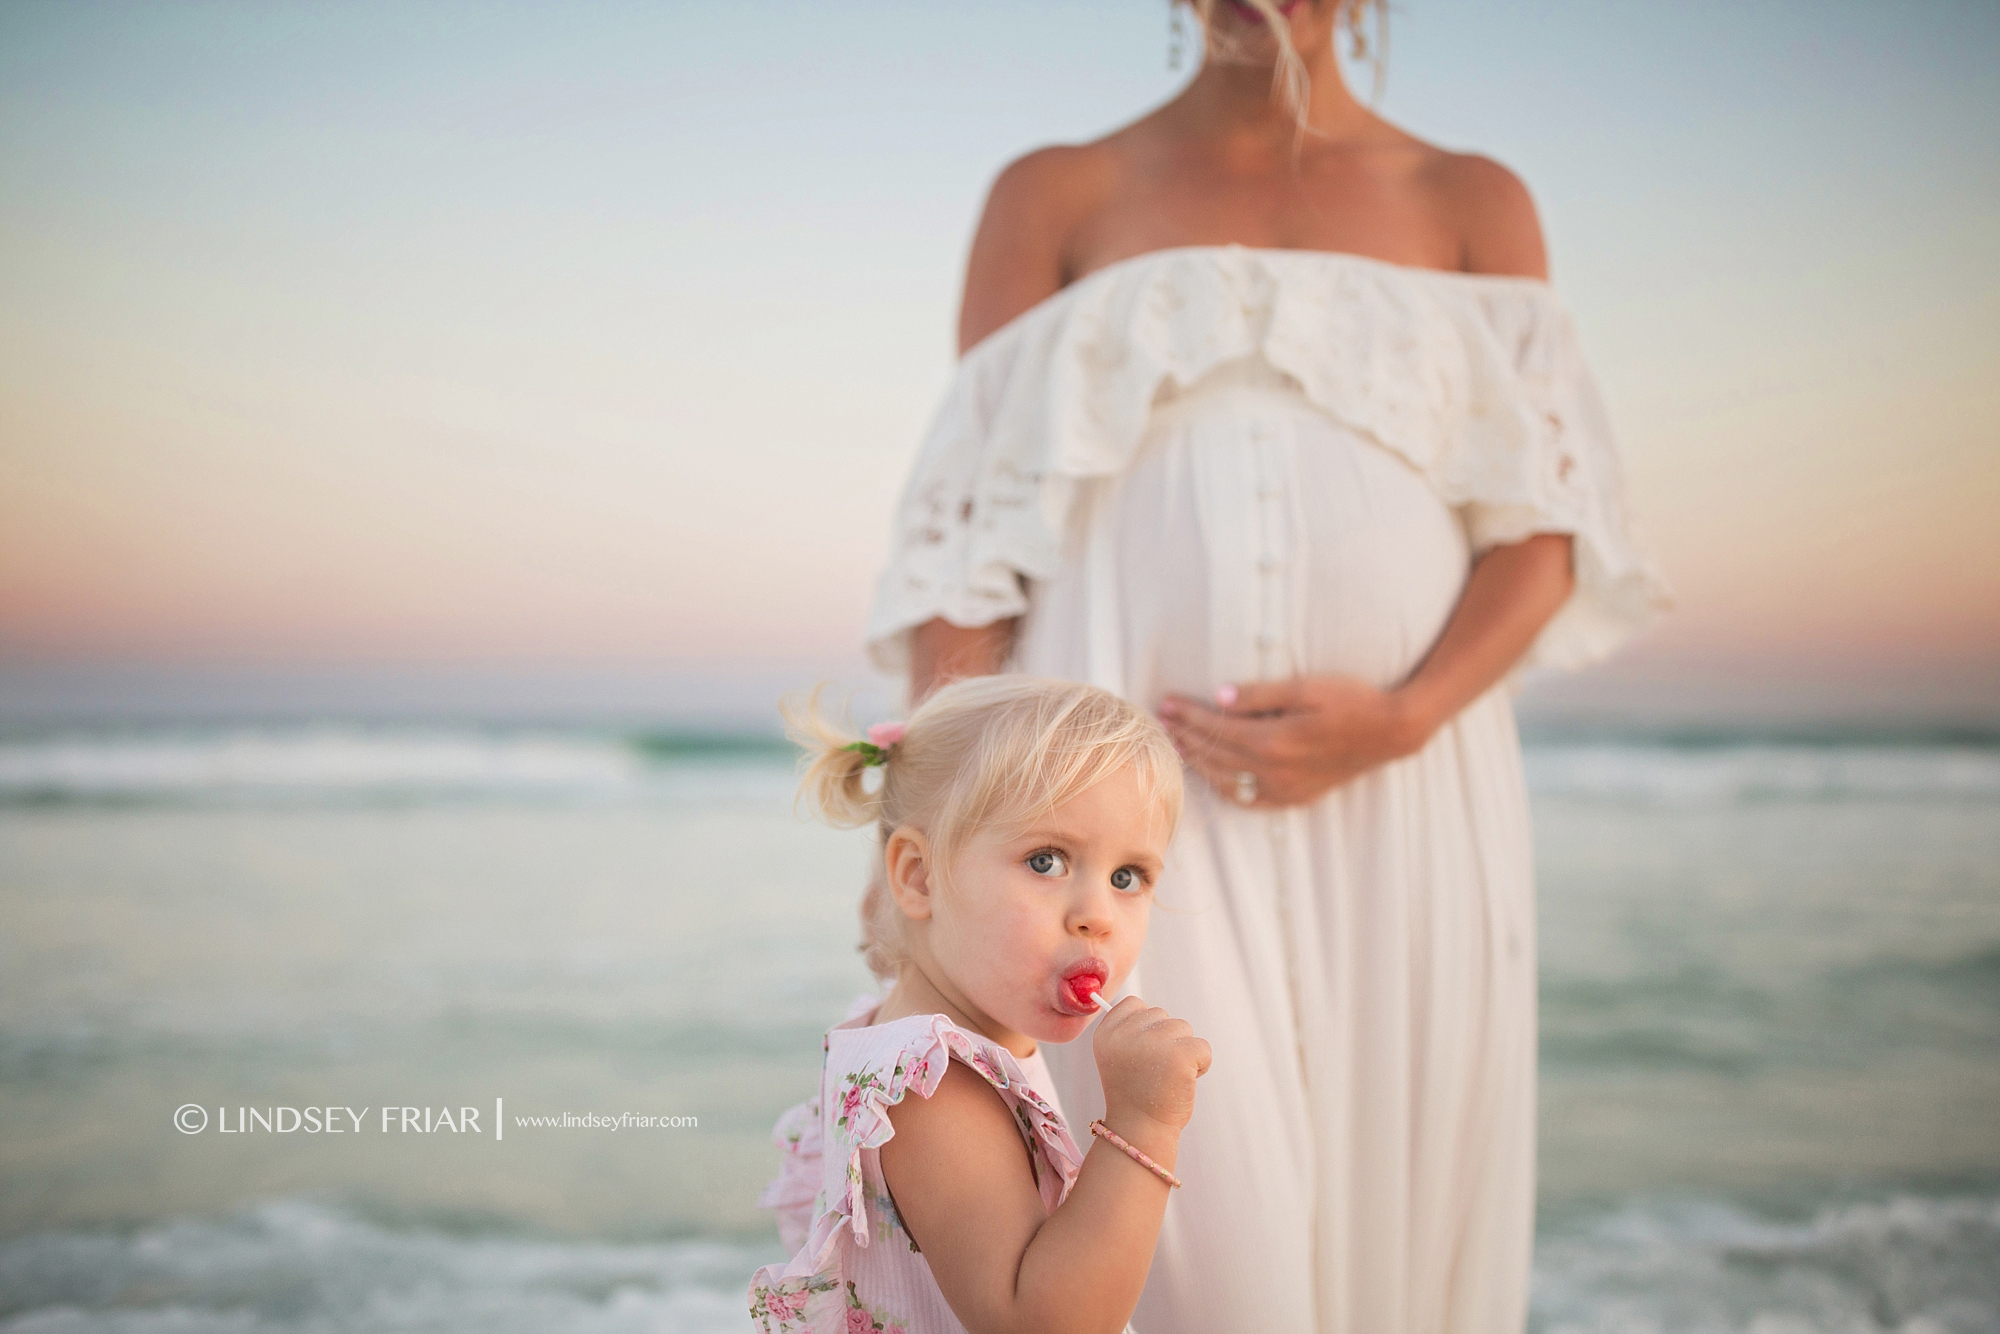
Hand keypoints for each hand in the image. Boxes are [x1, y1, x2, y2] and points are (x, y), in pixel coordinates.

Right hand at [1092, 998, 1210, 1134]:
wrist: (1140, 1133)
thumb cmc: (1135, 1096)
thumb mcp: (1118, 1057)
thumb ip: (1129, 1031)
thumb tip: (1153, 1013)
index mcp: (1106, 1033)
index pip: (1134, 1004)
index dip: (1146, 1028)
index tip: (1142, 1056)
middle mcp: (1125, 1033)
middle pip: (1161, 1016)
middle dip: (1166, 1040)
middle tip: (1154, 1072)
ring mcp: (1152, 1042)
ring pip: (1183, 1028)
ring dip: (1183, 1051)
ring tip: (1167, 1078)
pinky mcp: (1179, 1054)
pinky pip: (1203, 1047)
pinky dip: (1201, 1065)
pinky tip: (1182, 1082)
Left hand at [1158, 676, 1435, 808]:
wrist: (1392, 732)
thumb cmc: (1351, 700)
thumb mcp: (1305, 687)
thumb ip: (1260, 695)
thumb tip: (1219, 697)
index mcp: (1273, 742)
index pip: (1216, 729)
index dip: (1188, 715)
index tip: (1167, 702)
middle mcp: (1274, 772)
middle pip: (1216, 755)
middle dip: (1186, 736)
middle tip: (1162, 721)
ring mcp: (1285, 789)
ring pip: (1227, 781)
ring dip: (1199, 763)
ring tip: (1178, 745)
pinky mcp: (1296, 797)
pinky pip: (1249, 799)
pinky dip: (1225, 787)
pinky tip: (1213, 775)